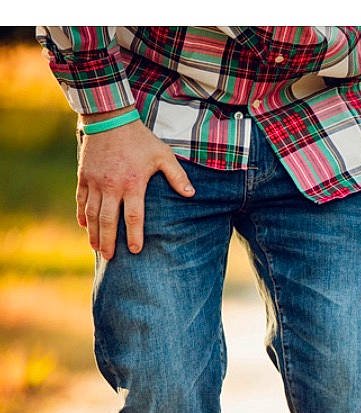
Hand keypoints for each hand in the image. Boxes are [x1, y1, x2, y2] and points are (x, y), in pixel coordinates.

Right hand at [77, 107, 194, 258]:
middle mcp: (111, 186)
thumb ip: (177, 177)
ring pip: (91, 213)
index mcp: (132, 184)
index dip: (134, 235)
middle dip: (109, 241)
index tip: (135, 250)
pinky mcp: (83, 176)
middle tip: (110, 258)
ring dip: (93, 233)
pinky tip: (85, 227)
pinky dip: (82, 215)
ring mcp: (95, 181)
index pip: (133, 216)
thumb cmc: (140, 139)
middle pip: (107, 220)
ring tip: (97, 249)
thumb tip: (191, 195)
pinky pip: (81, 200)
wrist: (110, 118)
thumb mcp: (164, 155)